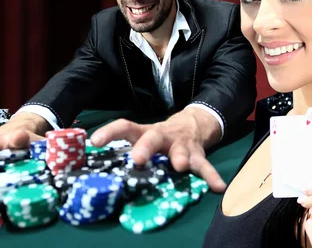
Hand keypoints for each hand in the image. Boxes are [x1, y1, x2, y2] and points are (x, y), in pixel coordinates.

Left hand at [90, 107, 226, 192]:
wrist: (191, 124)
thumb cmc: (157, 137)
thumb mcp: (142, 137)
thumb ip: (124, 149)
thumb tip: (94, 165)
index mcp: (145, 132)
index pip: (125, 127)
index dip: (110, 132)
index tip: (95, 142)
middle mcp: (162, 136)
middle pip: (152, 137)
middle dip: (145, 147)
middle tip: (137, 159)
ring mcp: (182, 145)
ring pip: (181, 150)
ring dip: (180, 158)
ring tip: (179, 166)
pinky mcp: (198, 155)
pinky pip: (205, 166)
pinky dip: (211, 176)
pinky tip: (217, 187)